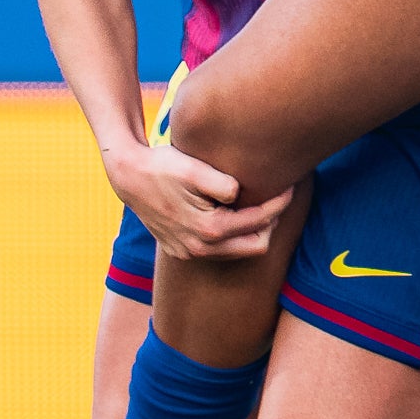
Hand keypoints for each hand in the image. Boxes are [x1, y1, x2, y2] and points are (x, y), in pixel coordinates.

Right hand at [101, 133, 291, 262]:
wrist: (129, 175)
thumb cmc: (163, 166)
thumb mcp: (194, 169)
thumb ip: (223, 184)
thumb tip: (242, 194)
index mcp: (208, 229)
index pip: (258, 223)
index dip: (278, 204)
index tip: (290, 186)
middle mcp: (199, 248)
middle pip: (255, 247)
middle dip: (271, 223)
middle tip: (278, 197)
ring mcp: (189, 253)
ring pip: (237, 251)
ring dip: (252, 231)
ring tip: (260, 204)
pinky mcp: (181, 250)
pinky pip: (219, 250)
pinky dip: (232, 235)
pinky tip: (235, 213)